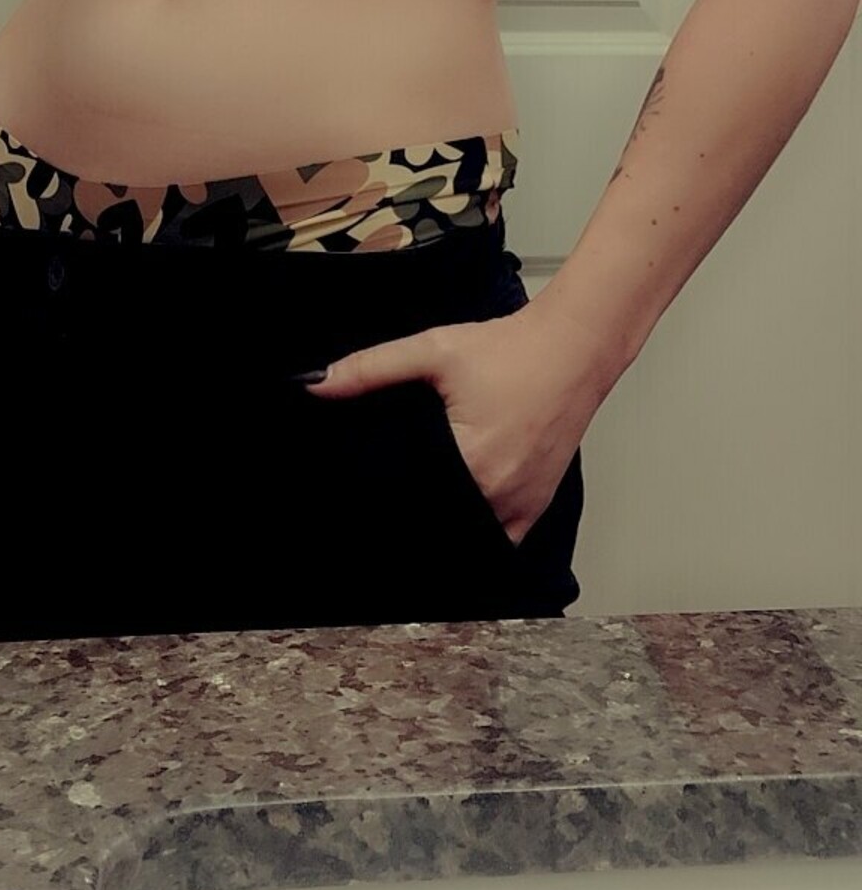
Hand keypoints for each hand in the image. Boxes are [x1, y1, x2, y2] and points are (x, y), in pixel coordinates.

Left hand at [298, 295, 614, 544]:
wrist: (574, 346)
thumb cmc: (513, 350)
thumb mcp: (433, 352)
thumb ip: (371, 369)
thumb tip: (316, 384)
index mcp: (472, 465)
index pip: (415, 516)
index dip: (386, 518)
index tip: (360, 520)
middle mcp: (500, 496)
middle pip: (445, 533)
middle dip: (413, 530)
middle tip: (381, 520)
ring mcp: (523, 506)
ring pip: (474, 544)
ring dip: (448, 534)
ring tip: (417, 517)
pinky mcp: (538, 503)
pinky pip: (502, 540)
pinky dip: (479, 534)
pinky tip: (458, 515)